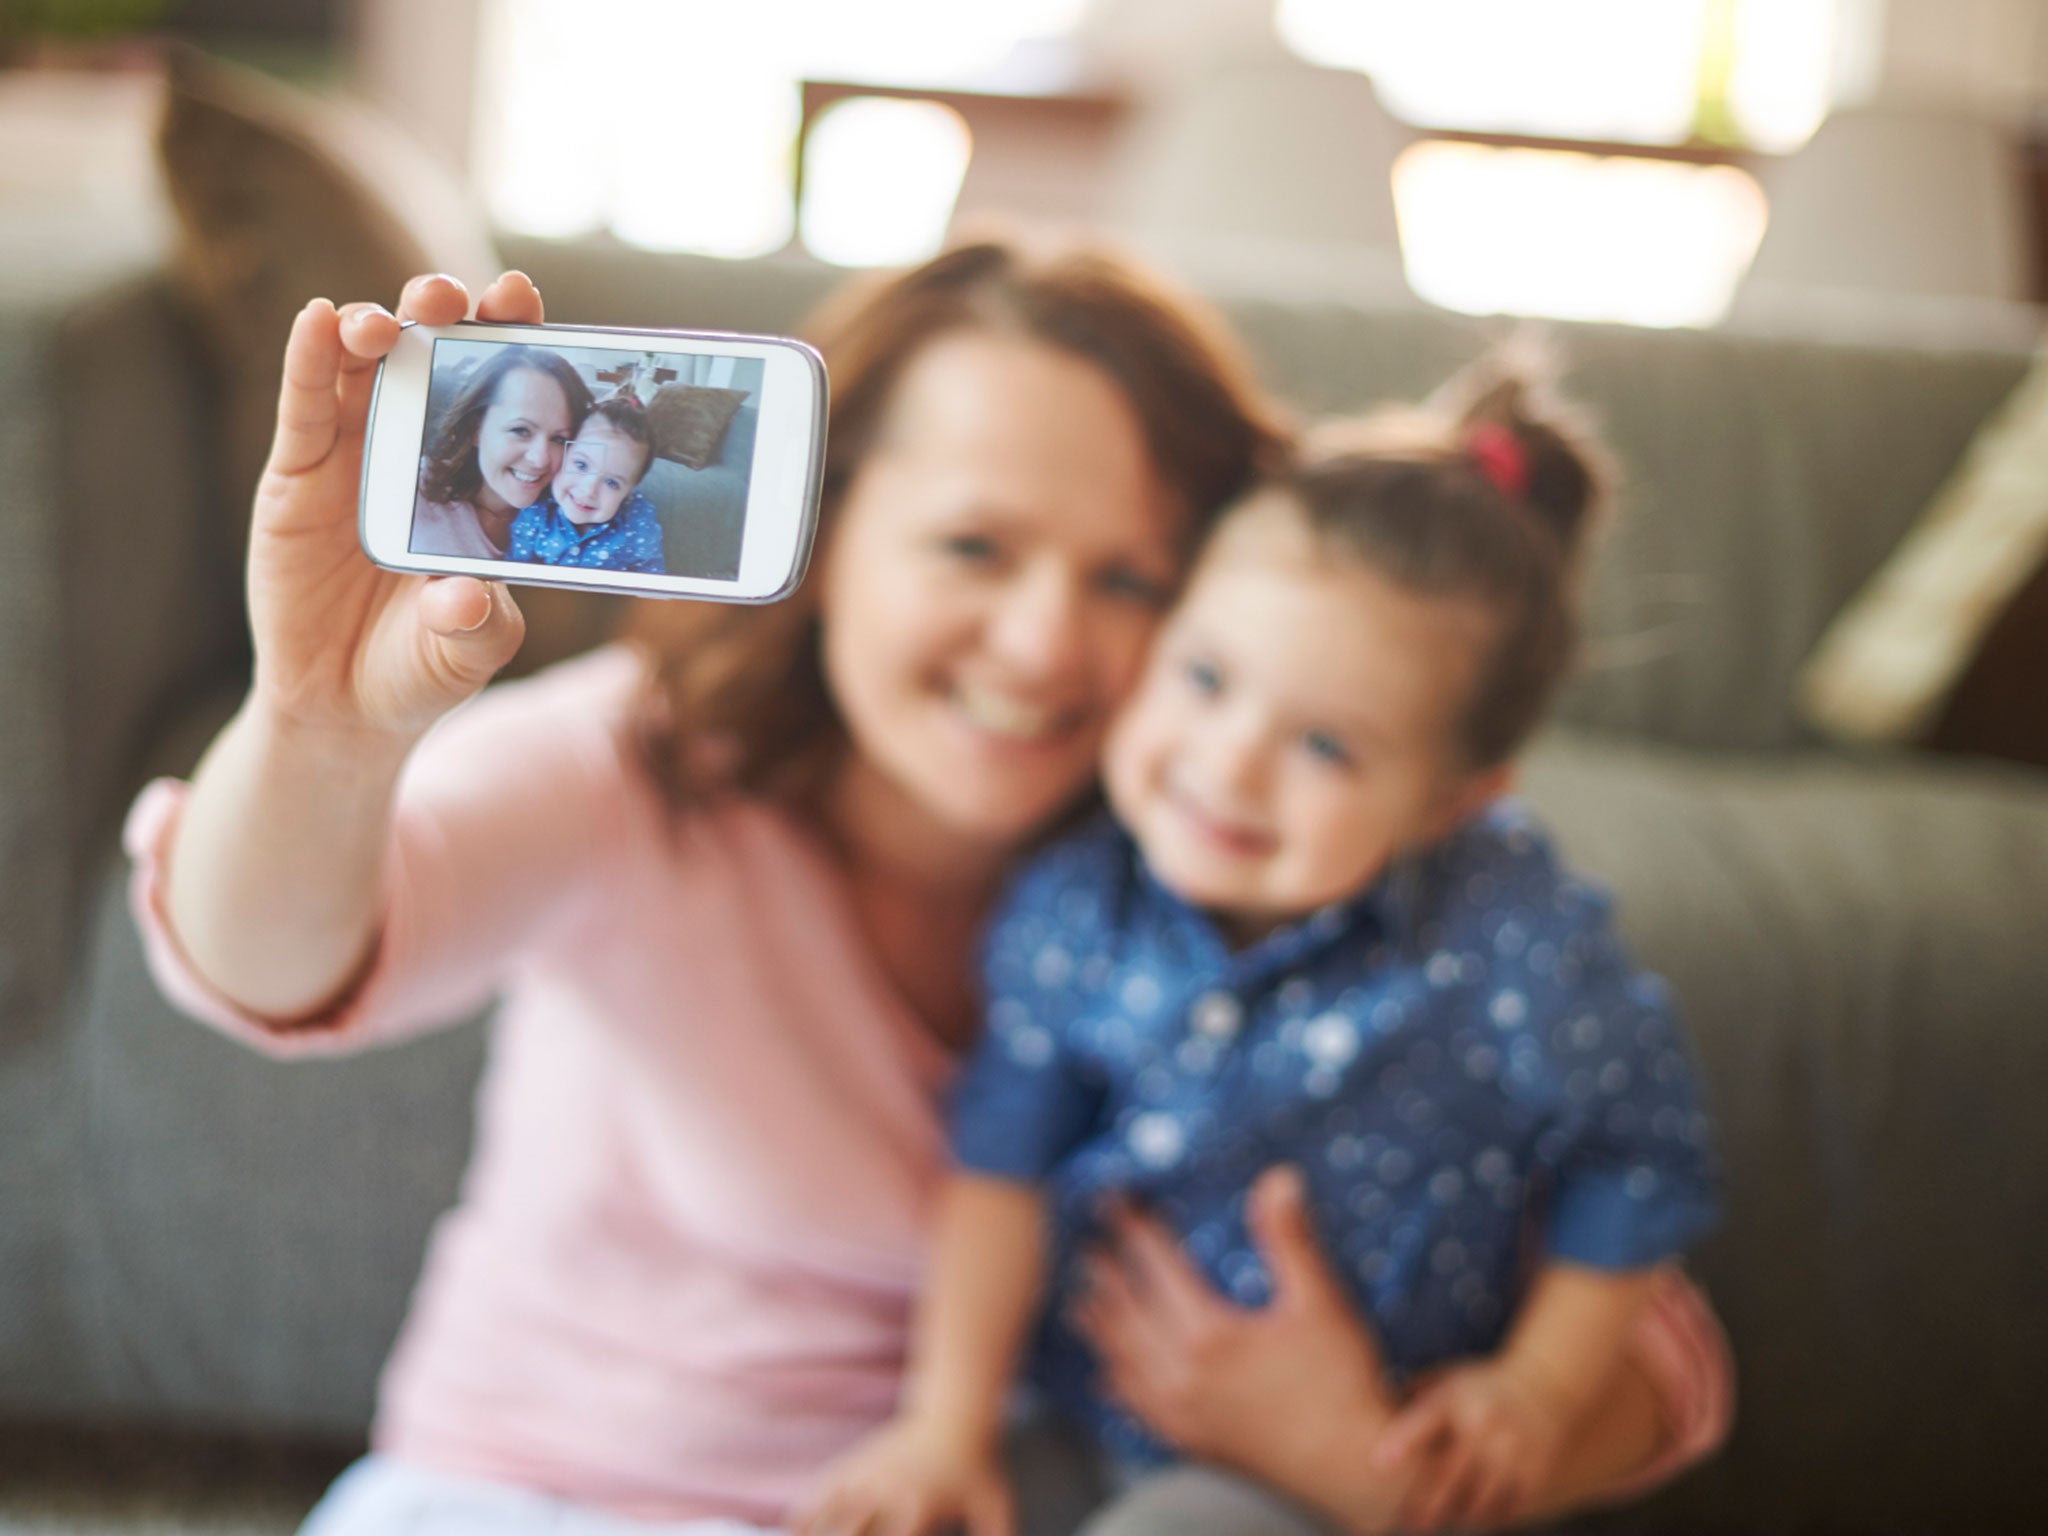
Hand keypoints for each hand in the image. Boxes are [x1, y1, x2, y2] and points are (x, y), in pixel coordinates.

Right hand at [247, 271, 537, 742]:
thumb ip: (478, 628)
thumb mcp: (466, 654)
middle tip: (454, 295)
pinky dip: (309, 361)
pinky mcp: (297, 477)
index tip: (520, 298)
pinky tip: (318, 320)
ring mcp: (354, 457)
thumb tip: (464, 598)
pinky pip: (304, 408)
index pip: (498, 394)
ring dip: (374, 326)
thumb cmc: (422, 668)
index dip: (511, 339)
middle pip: (429, 360)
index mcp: (477, 481)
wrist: (343, 707)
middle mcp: (417, 452)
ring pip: (363, 368)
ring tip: (385, 320)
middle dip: (443, 314)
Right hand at [793, 1415, 1013, 1535]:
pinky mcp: (854, 1463)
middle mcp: (885, 1494)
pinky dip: (805, 1513)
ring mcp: (865, 1477)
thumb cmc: (975, 1466)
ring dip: (819, 1532)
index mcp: (916, 1510)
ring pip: (828, 1514)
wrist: (953, 1414)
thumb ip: (998, 1532)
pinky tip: (797, 1529)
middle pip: (851, 1533)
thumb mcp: (993, 1503)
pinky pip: (821, 1491)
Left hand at [1070, 1166, 1407, 1533]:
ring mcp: (1181, 1412)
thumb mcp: (1320, 1303)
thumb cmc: (1341, 1382)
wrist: (1350, 1469)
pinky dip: (1116, 1382)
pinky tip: (1108, 1376)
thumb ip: (1289, 1240)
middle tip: (1087, 1244)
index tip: (1113, 1200)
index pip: (1155, 1265)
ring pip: (1123, 1361)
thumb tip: (1278, 1178)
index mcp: (1208, 1333)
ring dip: (1100, 1327)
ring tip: (1082, 1302)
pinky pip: (1136, 1406)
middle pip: (1127, 1312)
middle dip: (1106, 1274)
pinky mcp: (1191, 1439)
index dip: (1132, 1228)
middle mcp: (1181, 1373)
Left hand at [1373, 1358, 1572, 1532]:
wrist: (1545, 1387)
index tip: (1378, 1463)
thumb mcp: (1448, 1378)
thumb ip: (1411, 1394)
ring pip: (1475, 1502)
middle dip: (1422, 1504)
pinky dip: (1482, 1517)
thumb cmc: (1479, 1387)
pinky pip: (1502, 1511)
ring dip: (1452, 1516)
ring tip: (1433, 1522)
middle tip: (1403, 1521)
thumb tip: (1365, 1406)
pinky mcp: (1534, 1475)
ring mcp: (1512, 1453)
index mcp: (1457, 1399)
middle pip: (1448, 1476)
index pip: (1425, 1422)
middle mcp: (1485, 1426)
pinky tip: (1467, 1516)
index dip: (1402, 1443)